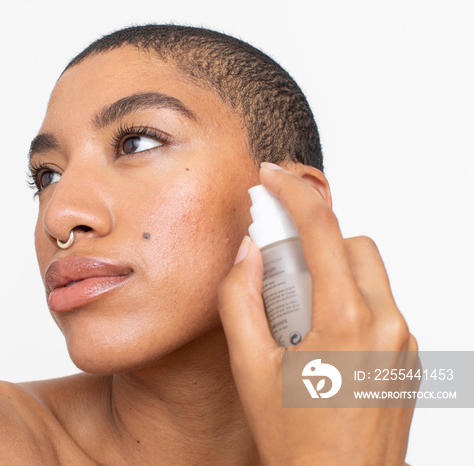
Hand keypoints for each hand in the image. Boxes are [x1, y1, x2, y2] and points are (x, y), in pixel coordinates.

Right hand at [217, 163, 416, 464]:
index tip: (271, 177)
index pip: (323, 229)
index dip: (293, 193)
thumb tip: (246, 252)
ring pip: (370, 275)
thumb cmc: (297, 441)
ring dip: (333, 273)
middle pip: (353, 244)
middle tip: (278, 269)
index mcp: (346, 320)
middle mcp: (387, 324)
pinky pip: (381, 306)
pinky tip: (321, 342)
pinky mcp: (408, 357)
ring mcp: (403, 342)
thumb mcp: (250, 368)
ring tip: (299, 318)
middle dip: (316, 241)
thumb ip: (241, 299)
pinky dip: (350, 302)